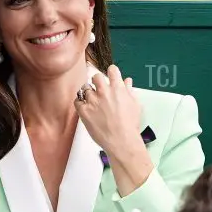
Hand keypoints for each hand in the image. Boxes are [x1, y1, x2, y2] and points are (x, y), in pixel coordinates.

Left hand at [76, 64, 152, 195]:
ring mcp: (93, 101)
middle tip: (99, 90)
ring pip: (85, 88)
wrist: (121, 141)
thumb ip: (129, 90)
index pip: (112, 70)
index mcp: (118, 88)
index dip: (111, 72)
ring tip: (92, 102)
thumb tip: (127, 81)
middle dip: (97, 81)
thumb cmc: (130, 124)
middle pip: (95, 76)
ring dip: (88, 93)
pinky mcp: (84, 111)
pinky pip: (77, 100)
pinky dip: (80, 103)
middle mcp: (104, 92)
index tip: (110, 78)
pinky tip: (85, 107)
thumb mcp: (135, 105)